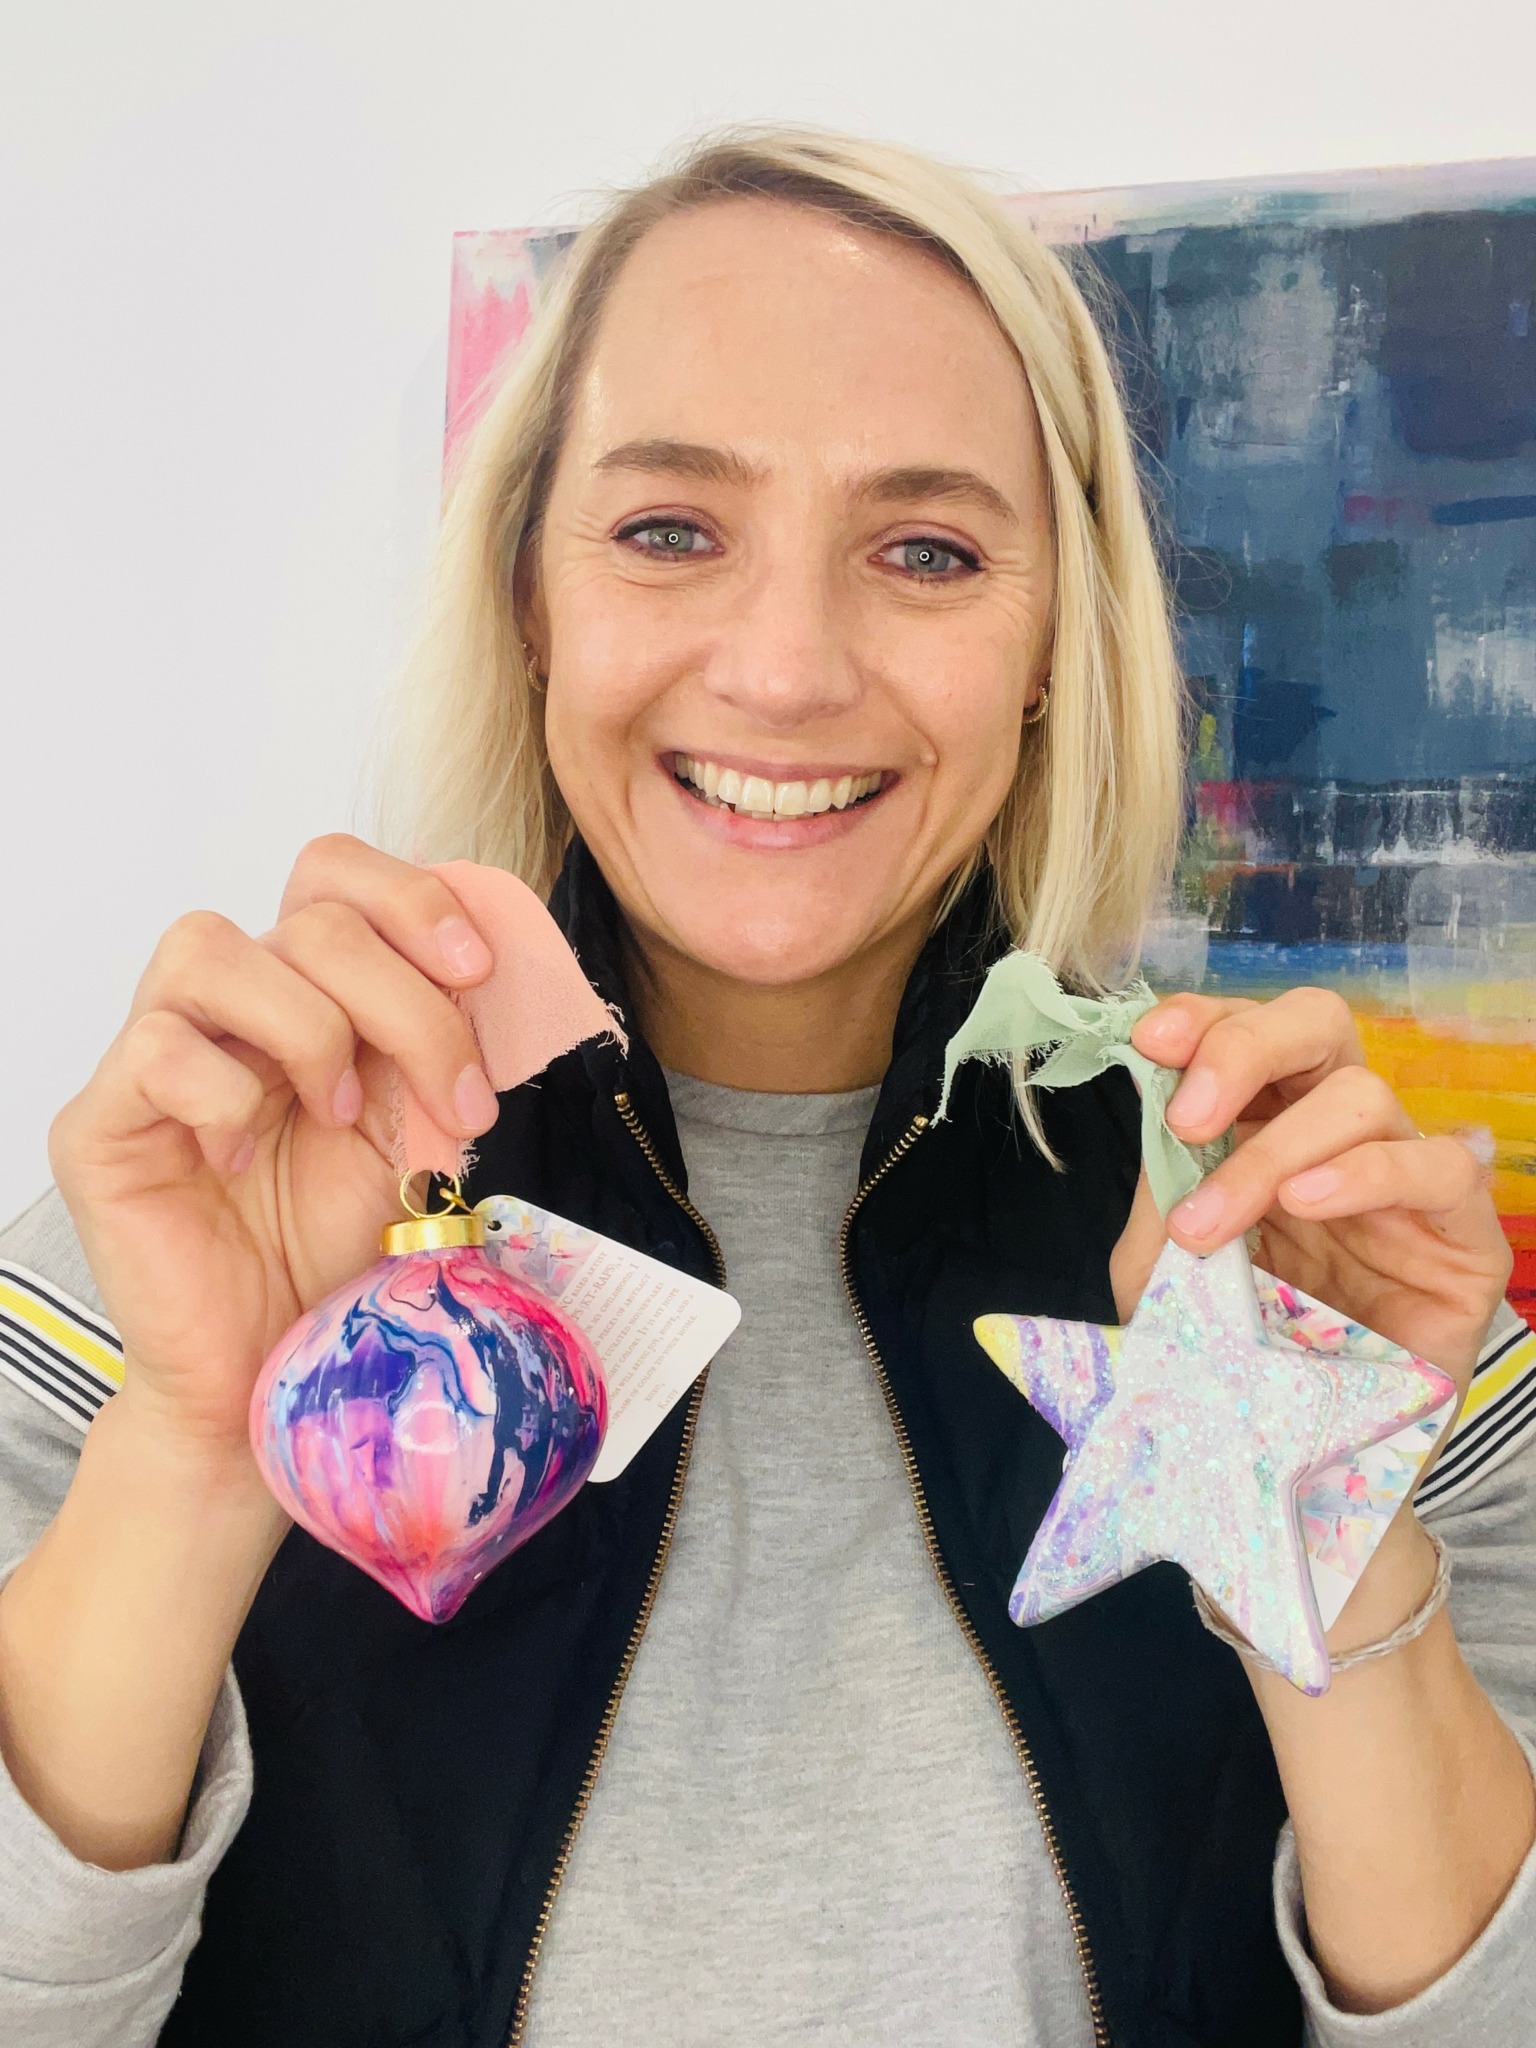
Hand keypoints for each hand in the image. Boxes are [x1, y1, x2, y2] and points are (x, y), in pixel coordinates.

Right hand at [49, 836, 500, 1465]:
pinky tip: (246, 1156)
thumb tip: (491, 965)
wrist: (275, 1367)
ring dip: (311, 1031)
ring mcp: (151, 1054)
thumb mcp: (414, 1123)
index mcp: (301, 990)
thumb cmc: (333, 1244)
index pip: (331, 873)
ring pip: (211, 949)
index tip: (477, 969)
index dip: (409, 897)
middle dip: (408, 1004)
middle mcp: (224, 1006)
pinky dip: (225, 1095)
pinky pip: (155, 1049)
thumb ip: (434, 1039)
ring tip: (339, 1115)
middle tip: (456, 1101)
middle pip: (308, 919)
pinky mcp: (100, 1121)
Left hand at [1108, 988, 1511, 1394]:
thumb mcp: (1162, 1269)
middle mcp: (1337, 1138)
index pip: (1250, 1032)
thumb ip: (1162, 1184)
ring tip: (1216, 1222)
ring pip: (1365, 1097)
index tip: (1152, 1040)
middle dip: (1246, 1049)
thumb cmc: (1223, 1362)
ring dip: (1276, 1150)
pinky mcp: (1462, 1239)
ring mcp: (1404, 1181)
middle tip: (1190, 1117)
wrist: (1282, 1467)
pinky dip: (1365, 1173)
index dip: (1205, 1020)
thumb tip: (1158, 1100)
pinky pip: (1440, 1168)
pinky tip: (1309, 1205)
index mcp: (1264, 1125)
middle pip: (1320, 1027)